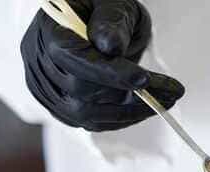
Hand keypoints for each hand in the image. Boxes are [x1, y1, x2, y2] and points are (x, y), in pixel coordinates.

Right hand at [20, 0, 184, 131]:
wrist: (92, 19)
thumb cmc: (101, 7)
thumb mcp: (112, 2)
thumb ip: (111, 21)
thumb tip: (110, 46)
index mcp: (50, 31)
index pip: (76, 61)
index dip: (111, 74)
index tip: (145, 80)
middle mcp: (41, 62)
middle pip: (81, 93)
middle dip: (128, 96)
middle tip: (168, 92)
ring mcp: (46, 87)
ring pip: (85, 114)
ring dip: (128, 113)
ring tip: (162, 101)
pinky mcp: (58, 104)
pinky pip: (87, 121)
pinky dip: (117, 119)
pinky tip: (140, 108)